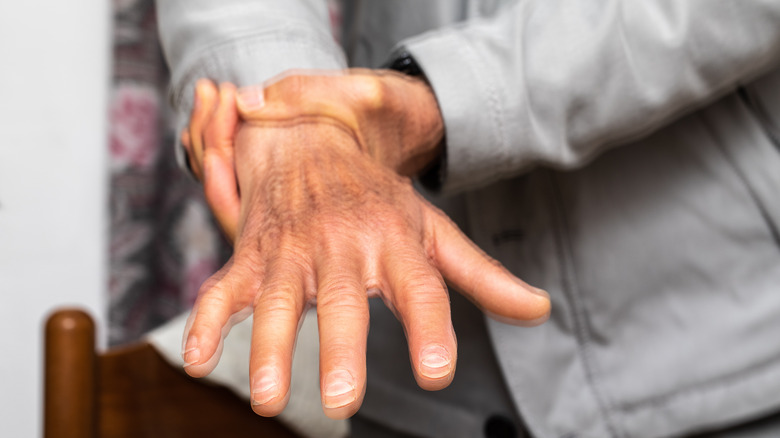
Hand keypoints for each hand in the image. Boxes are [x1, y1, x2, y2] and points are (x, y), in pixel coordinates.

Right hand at [181, 71, 550, 418]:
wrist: (310, 139)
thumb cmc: (377, 198)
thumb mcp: (433, 229)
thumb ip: (482, 275)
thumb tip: (539, 309)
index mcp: (395, 242)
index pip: (419, 288)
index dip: (429, 329)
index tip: (436, 373)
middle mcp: (343, 245)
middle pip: (345, 299)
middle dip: (341, 348)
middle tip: (343, 399)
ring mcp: (293, 250)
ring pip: (280, 300)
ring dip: (271, 347)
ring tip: (269, 398)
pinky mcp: (253, 255)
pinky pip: (225, 288)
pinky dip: (208, 320)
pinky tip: (197, 359)